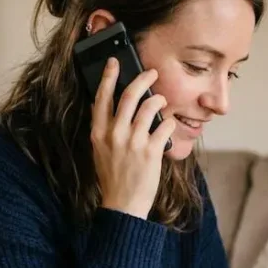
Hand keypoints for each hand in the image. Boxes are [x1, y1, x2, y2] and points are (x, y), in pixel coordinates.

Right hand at [91, 58, 177, 219]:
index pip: (101, 98)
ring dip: (159, 100)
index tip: (114, 62)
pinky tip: (168, 126)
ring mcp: (133, 143)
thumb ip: (105, 129)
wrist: (122, 205)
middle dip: (142, 79)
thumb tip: (110, 106)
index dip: (108, 77)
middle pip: (129, 96)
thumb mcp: (100, 151)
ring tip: (162, 101)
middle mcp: (114, 135)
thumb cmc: (113, 177)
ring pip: (149, 107)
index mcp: (98, 133)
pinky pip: (165, 126)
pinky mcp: (151, 151)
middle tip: (152, 72)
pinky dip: (169, 123)